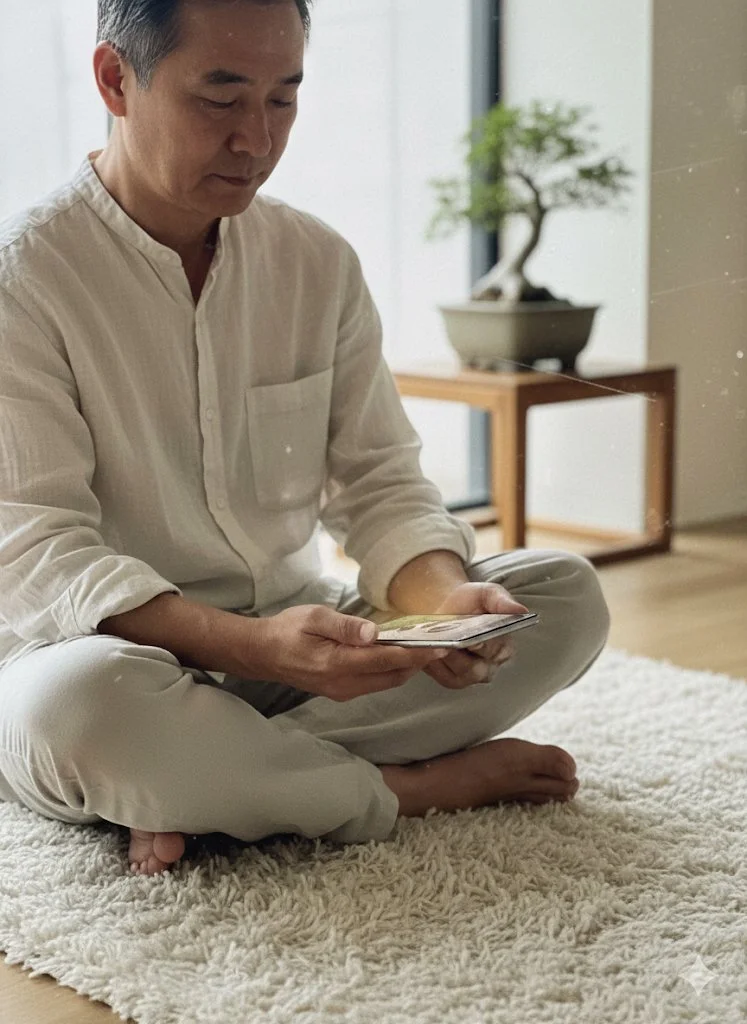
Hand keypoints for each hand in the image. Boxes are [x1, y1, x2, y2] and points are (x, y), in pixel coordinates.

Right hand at [241, 604, 447, 701]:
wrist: (264, 653)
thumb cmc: (289, 629)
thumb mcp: (314, 617)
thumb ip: (345, 627)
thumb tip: (374, 633)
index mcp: (337, 664)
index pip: (386, 661)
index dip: (415, 655)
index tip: (440, 646)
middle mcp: (343, 684)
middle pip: (392, 676)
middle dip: (418, 663)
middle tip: (442, 643)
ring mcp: (344, 692)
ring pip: (387, 682)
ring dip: (407, 668)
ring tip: (427, 647)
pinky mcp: (343, 692)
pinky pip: (376, 683)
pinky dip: (392, 671)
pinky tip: (400, 655)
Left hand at [423, 582, 528, 689]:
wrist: (446, 612)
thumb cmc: (469, 604)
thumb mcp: (484, 594)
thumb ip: (501, 600)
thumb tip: (521, 610)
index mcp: (504, 645)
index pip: (496, 649)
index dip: (484, 645)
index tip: (473, 641)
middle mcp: (491, 665)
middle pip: (477, 667)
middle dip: (461, 656)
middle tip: (448, 644)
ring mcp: (472, 675)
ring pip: (461, 674)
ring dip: (447, 660)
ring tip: (435, 647)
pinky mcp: (453, 680)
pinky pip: (446, 678)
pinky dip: (436, 667)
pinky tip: (428, 654)